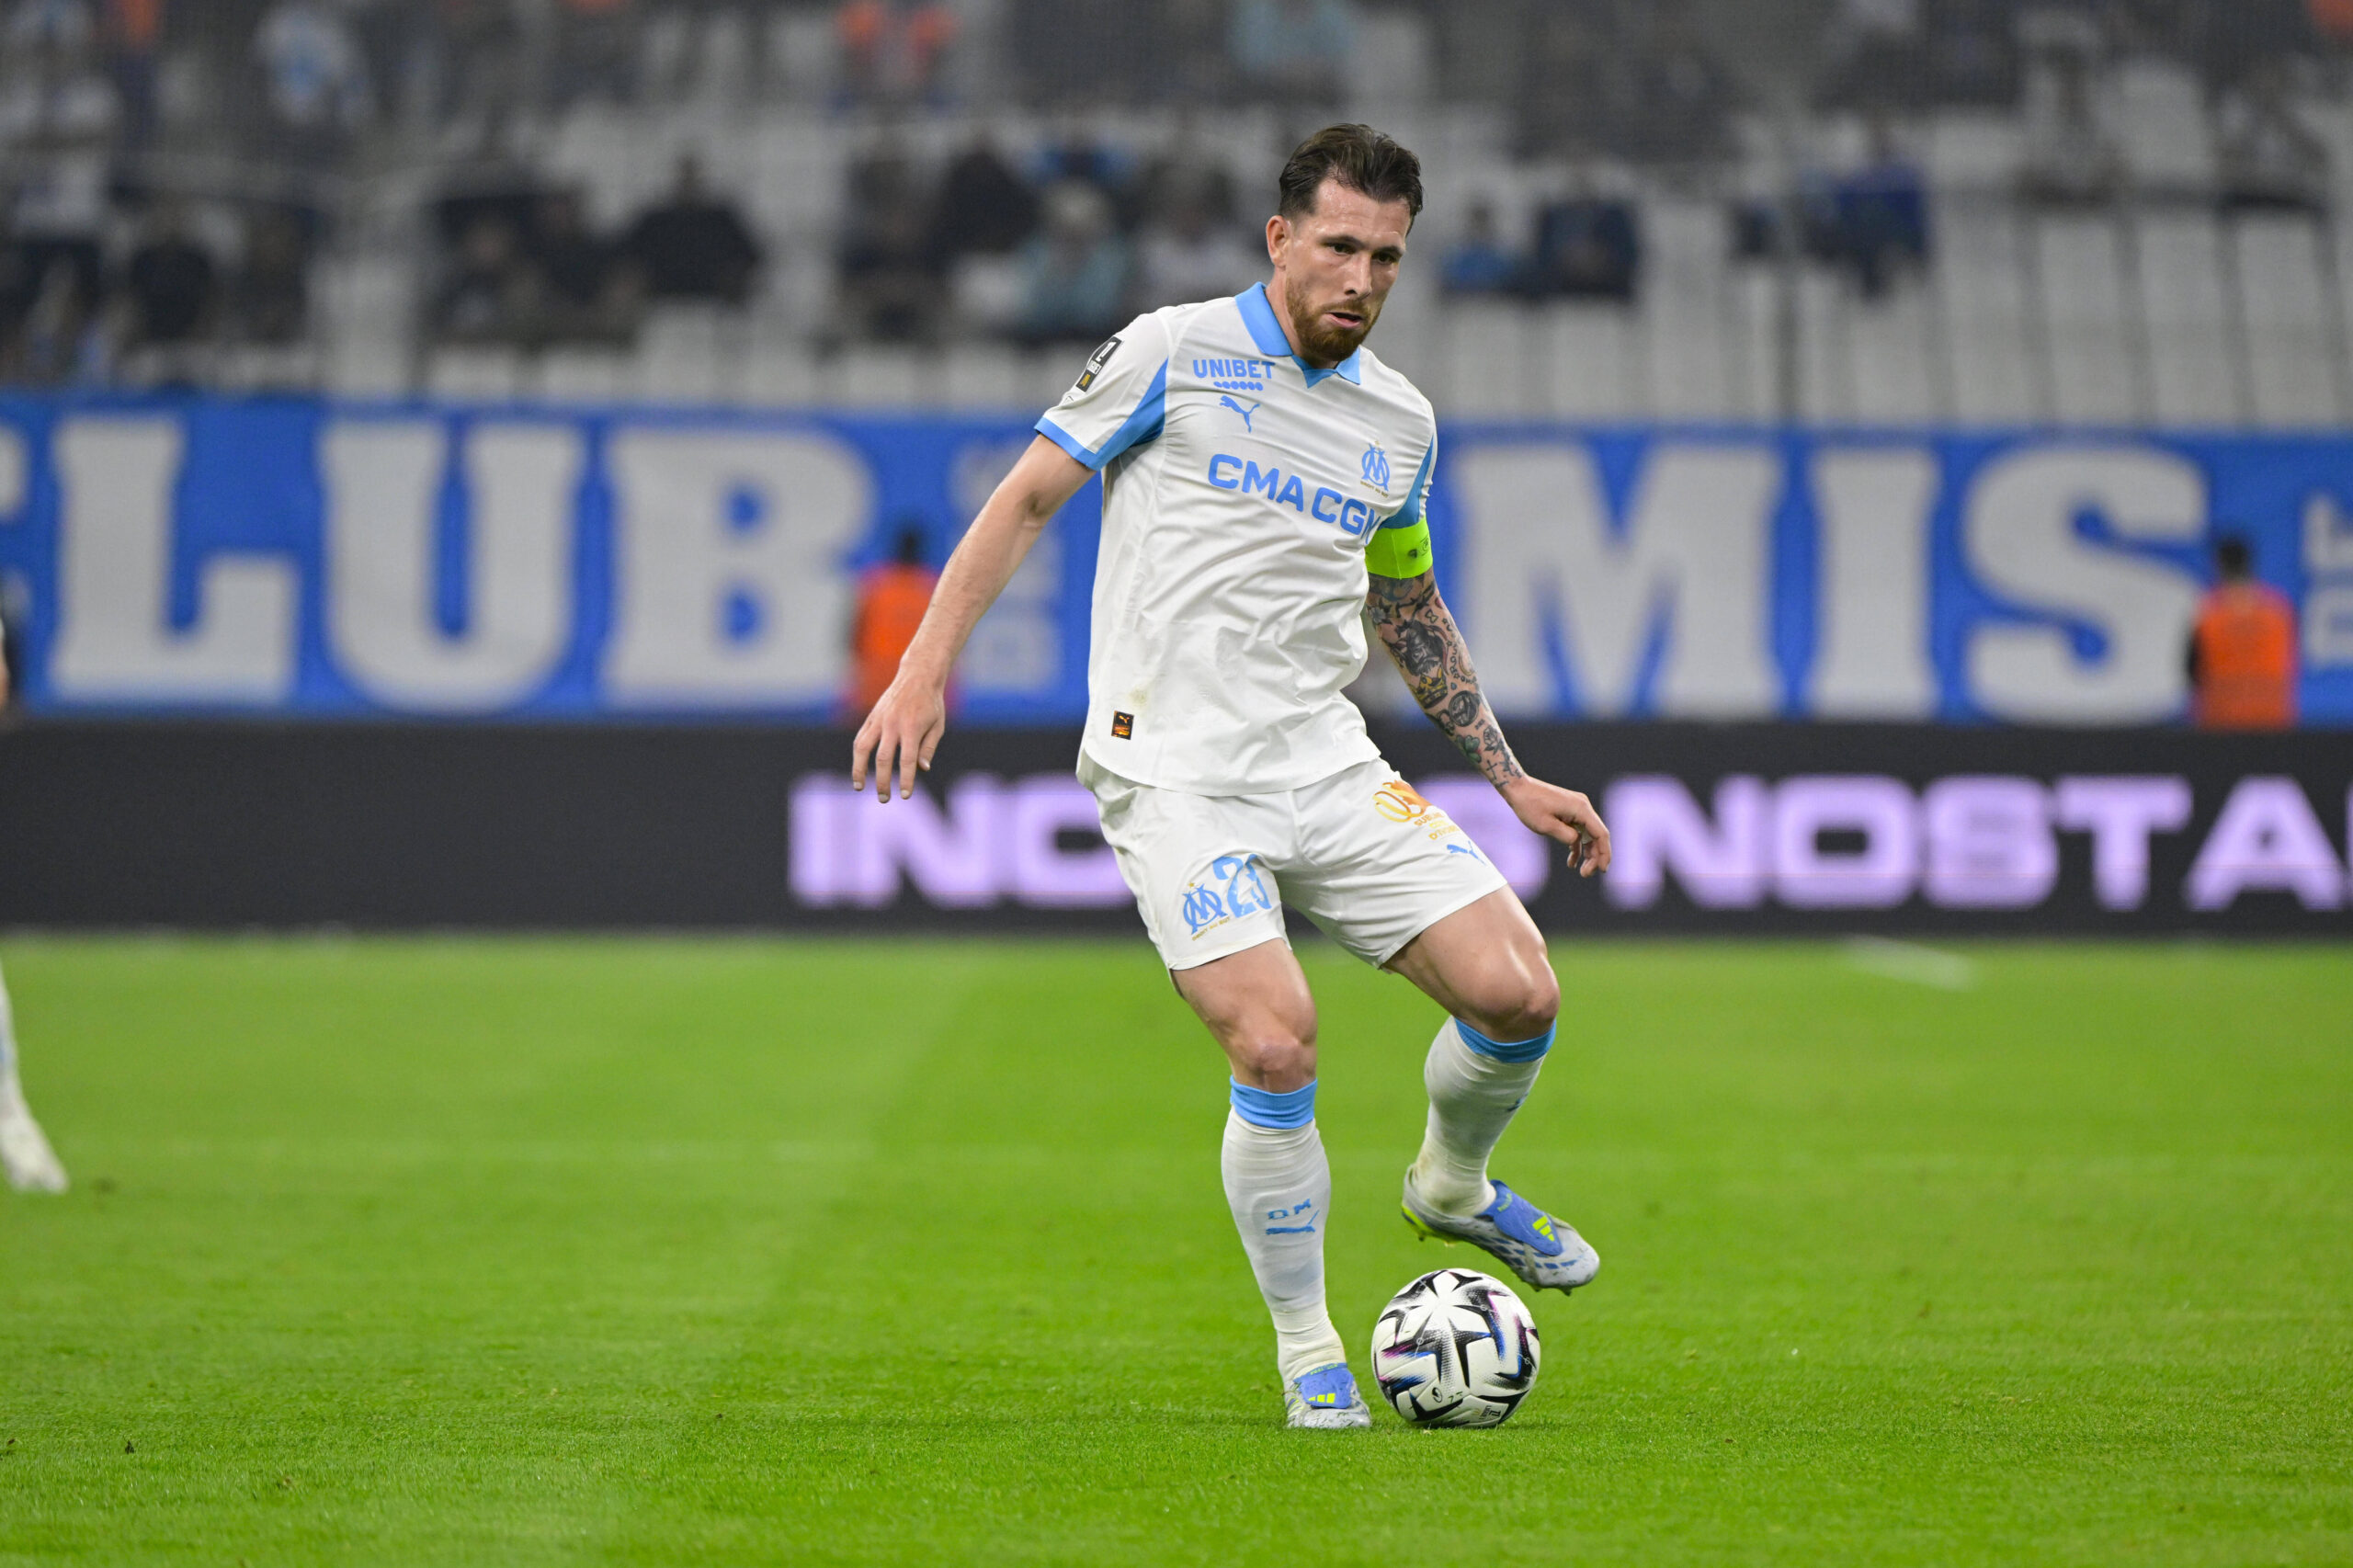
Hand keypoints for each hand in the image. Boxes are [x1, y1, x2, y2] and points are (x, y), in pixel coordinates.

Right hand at [850, 671, 947, 801]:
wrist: (917, 676)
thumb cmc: (931, 703)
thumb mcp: (938, 725)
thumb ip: (928, 748)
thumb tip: (921, 769)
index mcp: (912, 728)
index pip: (907, 760)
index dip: (905, 780)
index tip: (905, 796)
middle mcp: (893, 724)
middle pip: (883, 759)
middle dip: (882, 782)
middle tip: (884, 799)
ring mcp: (880, 720)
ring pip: (863, 748)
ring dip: (859, 770)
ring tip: (859, 787)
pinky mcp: (872, 717)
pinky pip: (861, 738)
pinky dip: (858, 754)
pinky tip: (858, 768)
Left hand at [1500, 776, 1610, 878]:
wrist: (1518, 788)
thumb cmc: (1530, 805)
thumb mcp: (1546, 826)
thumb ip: (1566, 836)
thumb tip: (1577, 842)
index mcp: (1581, 809)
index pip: (1601, 834)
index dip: (1604, 853)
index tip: (1602, 870)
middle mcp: (1583, 807)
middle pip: (1597, 835)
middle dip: (1595, 856)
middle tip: (1587, 875)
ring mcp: (1576, 809)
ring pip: (1588, 835)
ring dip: (1587, 853)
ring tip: (1582, 872)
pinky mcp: (1569, 812)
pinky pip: (1578, 831)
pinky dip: (1576, 845)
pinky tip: (1572, 862)